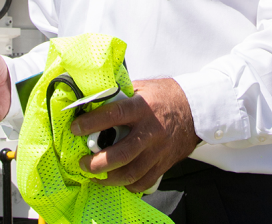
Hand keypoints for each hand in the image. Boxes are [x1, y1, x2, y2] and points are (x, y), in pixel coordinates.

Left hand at [71, 78, 200, 192]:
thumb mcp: (143, 87)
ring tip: (95, 175)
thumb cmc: (166, 95)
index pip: (114, 114)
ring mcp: (158, 150)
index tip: (76, 128)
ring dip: (109, 178)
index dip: (92, 122)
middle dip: (97, 162)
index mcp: (143, 107)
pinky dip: (127, 184)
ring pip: (131, 173)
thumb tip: (94, 100)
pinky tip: (117, 179)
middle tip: (83, 163)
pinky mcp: (163, 163)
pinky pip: (143, 181)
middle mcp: (150, 131)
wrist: (195, 109)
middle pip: (121, 153)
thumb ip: (121, 95)